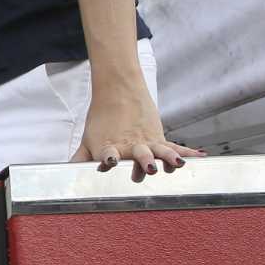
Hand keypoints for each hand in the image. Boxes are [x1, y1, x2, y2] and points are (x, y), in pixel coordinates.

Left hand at [75, 87, 204, 180]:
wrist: (117, 91)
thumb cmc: (101, 121)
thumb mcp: (89, 140)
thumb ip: (80, 158)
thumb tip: (64, 172)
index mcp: (109, 147)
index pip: (107, 154)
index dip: (108, 158)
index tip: (109, 162)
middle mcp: (129, 146)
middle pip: (138, 155)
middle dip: (143, 163)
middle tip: (149, 169)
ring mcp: (146, 142)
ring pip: (159, 150)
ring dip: (168, 158)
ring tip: (176, 164)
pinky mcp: (158, 138)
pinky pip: (174, 147)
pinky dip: (187, 152)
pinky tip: (201, 157)